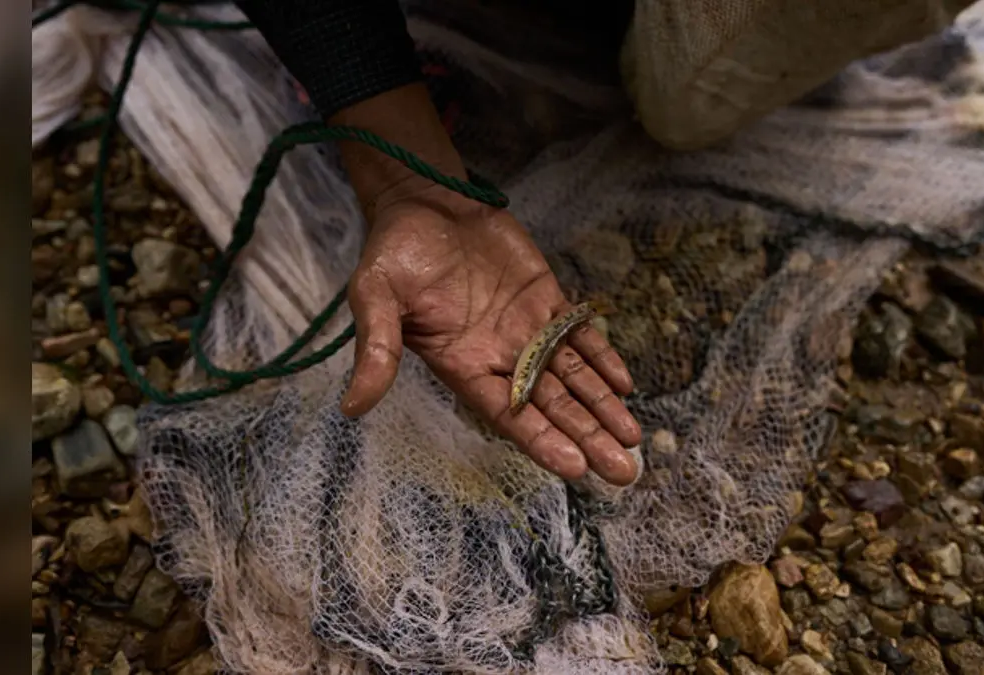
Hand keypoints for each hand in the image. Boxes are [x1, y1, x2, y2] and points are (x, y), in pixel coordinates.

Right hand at [339, 183, 641, 485]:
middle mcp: (500, 356)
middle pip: (551, 406)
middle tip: (622, 472)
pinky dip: (603, 357)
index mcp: (462, 365)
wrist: (425, 199)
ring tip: (633, 440)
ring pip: (572, 377)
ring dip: (603, 407)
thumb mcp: (375, 297)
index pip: (508, 414)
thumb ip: (376, 350)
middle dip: (587, 437)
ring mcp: (526, 328)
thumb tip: (351, 408)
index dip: (541, 440)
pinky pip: (580, 334)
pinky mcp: (546, 298)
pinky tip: (625, 384)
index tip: (574, 467)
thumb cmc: (394, 250)